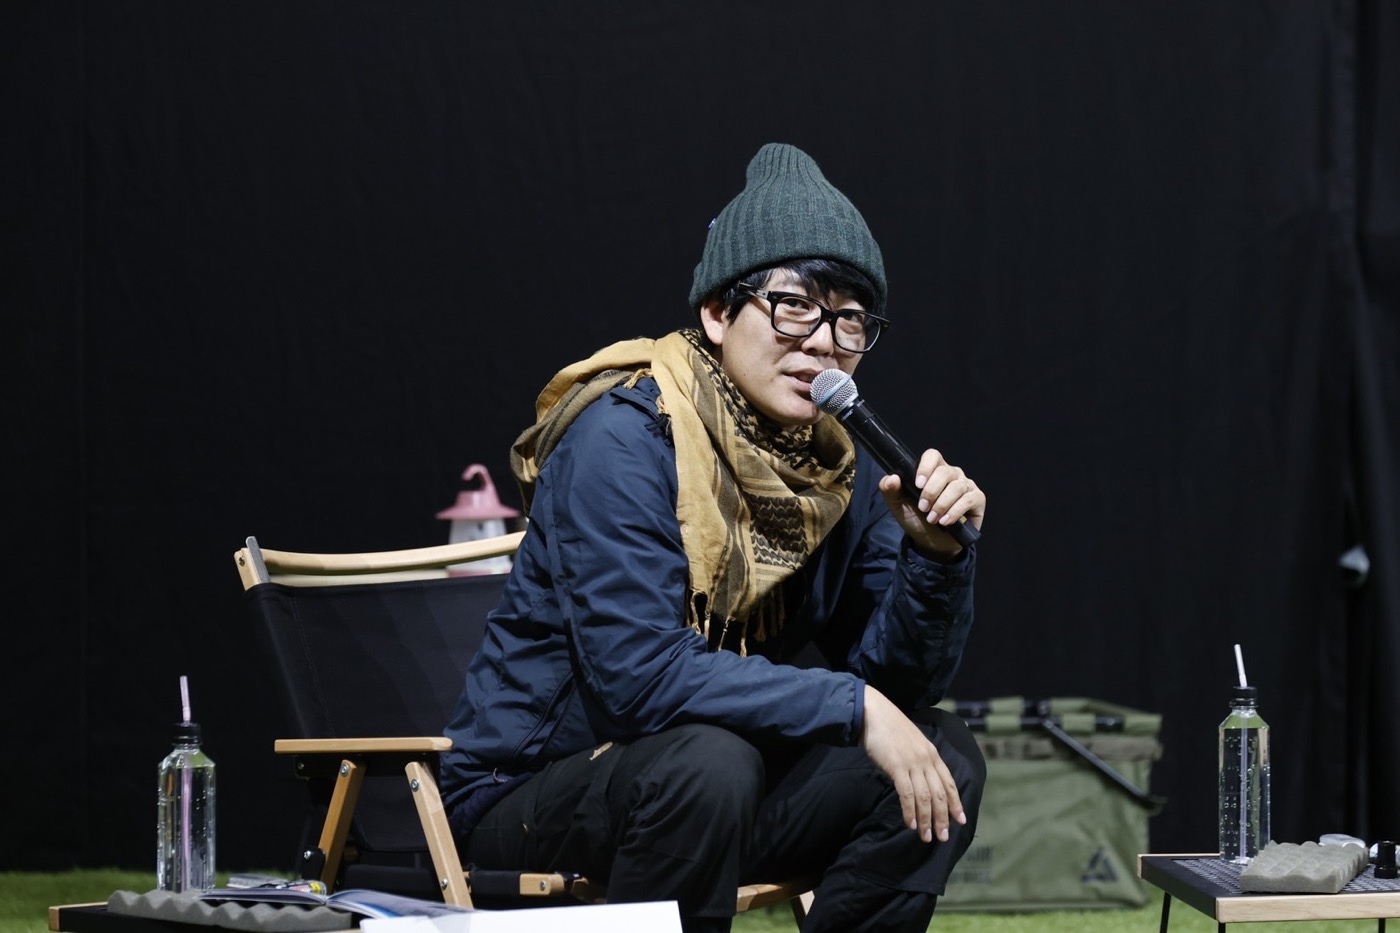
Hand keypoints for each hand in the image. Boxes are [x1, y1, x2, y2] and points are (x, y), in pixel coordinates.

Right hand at [860, 685, 965, 842]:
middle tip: (944, 837)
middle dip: (943, 818)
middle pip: (940, 794)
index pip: (949, 783)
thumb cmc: (889, 728)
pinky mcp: (897, 766)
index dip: (956, 803)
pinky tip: (910, 824)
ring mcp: (913, 763)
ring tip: (927, 837)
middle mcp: (926, 759)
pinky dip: (910, 811)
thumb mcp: (912, 743)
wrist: (873, 713)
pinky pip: (907, 794)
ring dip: (927, 820)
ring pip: (925, 798)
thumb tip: (919, 781)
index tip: (960, 820)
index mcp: (932, 753)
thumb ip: (919, 760)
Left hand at [878, 448, 984, 557]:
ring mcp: (966, 485)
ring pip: (956, 487)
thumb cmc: (917, 519)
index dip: (926, 467)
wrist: (932, 543)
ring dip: (942, 504)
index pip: (932, 455)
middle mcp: (952, 474)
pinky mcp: (977, 499)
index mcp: (933, 471)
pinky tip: (945, 522)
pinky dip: (955, 511)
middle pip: (944, 471)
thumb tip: (891, 479)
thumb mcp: (899, 506)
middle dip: (931, 491)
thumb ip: (890, 491)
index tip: (918, 484)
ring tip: (932, 519)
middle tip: (923, 508)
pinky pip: (969, 499)